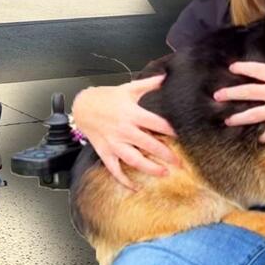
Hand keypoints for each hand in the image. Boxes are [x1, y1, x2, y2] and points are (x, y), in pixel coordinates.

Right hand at [71, 75, 177, 189]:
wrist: (82, 106)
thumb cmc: (106, 98)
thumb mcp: (127, 89)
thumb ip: (147, 84)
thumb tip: (164, 77)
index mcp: (132, 113)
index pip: (156, 123)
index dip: (170, 130)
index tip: (181, 136)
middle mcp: (124, 130)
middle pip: (148, 144)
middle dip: (165, 155)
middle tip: (179, 163)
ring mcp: (114, 143)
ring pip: (134, 159)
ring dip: (149, 168)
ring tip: (164, 174)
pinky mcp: (105, 152)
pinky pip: (114, 169)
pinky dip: (124, 180)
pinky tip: (135, 187)